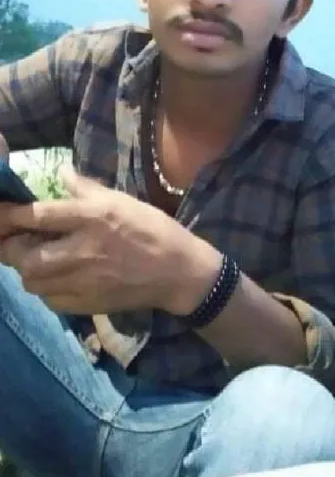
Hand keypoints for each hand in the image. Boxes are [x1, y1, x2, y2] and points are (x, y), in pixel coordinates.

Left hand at [0, 167, 221, 314]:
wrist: (177, 271)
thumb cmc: (150, 228)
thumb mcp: (120, 199)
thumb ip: (85, 187)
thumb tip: (60, 172)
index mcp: (92, 218)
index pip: (38, 216)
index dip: (10, 216)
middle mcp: (82, 250)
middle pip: (25, 256)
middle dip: (11, 248)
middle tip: (14, 240)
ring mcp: (83, 281)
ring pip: (32, 281)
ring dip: (26, 269)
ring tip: (34, 258)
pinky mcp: (86, 303)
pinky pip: (49, 299)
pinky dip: (44, 288)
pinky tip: (54, 277)